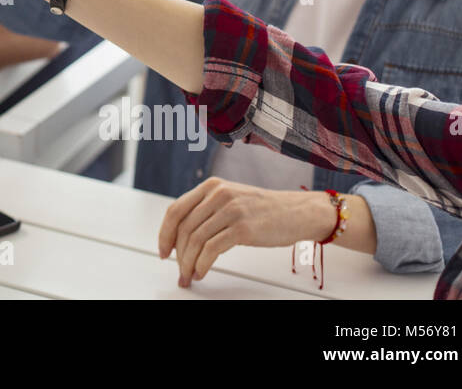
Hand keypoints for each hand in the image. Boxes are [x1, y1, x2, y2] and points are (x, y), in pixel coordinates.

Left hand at [157, 177, 338, 286]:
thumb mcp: (231, 199)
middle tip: (178, 271)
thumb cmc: (264, 209)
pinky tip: (201, 272)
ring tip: (188, 275)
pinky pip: (212, 249)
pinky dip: (202, 264)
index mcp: (211, 186)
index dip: (165, 233)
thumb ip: (207, 209)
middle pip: (184, 228)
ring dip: (188, 262)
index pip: (176, 210)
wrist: (298, 212)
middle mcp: (218, 194)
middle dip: (177, 253)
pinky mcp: (243, 228)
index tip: (163, 251)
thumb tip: (181, 236)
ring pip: (196, 240)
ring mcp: (230, 210)